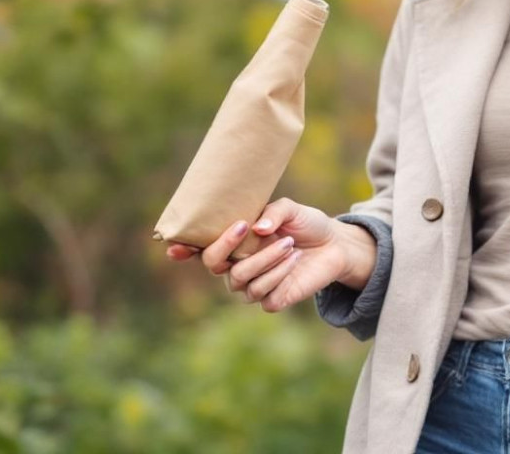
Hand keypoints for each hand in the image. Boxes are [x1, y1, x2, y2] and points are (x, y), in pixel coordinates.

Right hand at [165, 198, 355, 312]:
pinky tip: (294, 260)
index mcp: (234, 244)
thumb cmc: (305, 224)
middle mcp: (236, 266)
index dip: (183, 250)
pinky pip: (264, 295)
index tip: (174, 248)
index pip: (200, 250)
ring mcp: (252, 286)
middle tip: (249, 228)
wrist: (334, 245)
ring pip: (241, 279)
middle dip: (227, 246)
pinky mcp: (273, 300)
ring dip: (265, 259)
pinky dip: (279, 276)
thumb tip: (257, 229)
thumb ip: (272, 212)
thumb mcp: (290, 209)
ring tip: (289, 245)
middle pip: (213, 264)